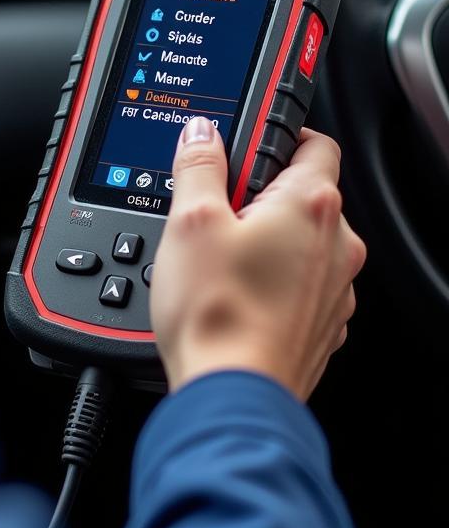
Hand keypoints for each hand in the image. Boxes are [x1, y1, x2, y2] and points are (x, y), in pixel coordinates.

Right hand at [151, 116, 366, 400]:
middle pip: (304, 194)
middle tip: (213, 209)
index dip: (277, 134)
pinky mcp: (321, 324)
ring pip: (301, 242)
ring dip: (265, 239)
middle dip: (259, 193)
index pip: (315, 141)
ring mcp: (335, 289)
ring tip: (215, 257)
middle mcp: (337, 245)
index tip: (245, 143)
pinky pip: (298, 284)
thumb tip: (202, 133)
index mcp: (311, 206)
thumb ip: (199, 166)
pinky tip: (231, 291)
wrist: (232, 393)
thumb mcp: (190, 220)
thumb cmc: (217, 313)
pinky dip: (271, 279)